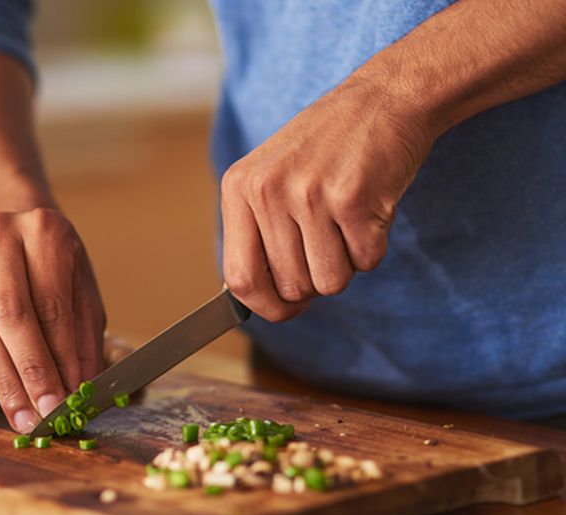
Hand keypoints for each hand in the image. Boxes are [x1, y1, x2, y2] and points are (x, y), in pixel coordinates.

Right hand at [0, 207, 105, 431]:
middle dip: (32, 371)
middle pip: (12, 315)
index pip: (51, 304)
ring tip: (28, 419)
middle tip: (50, 412)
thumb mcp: (83, 290)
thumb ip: (84, 336)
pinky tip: (12, 401)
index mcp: (44, 232)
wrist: (13, 230)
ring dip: (8, 382)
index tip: (73, 396)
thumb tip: (84, 386)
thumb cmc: (58, 265)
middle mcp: (0, 240)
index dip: (61, 355)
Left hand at [221, 77, 434, 320]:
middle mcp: (268, 191)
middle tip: (330, 240)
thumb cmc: (327, 146)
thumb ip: (258, 232)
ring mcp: (310, 194)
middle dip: (317, 278)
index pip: (239, 278)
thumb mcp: (272, 176)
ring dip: (347, 264)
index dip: (266, 306)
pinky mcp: (354, 199)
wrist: (385, 97)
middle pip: (292, 287)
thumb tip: (257, 301)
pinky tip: (370, 208)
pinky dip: (374, 246)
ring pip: (330, 282)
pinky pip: (366, 261)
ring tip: (347, 221)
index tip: (285, 309)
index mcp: (239, 188)